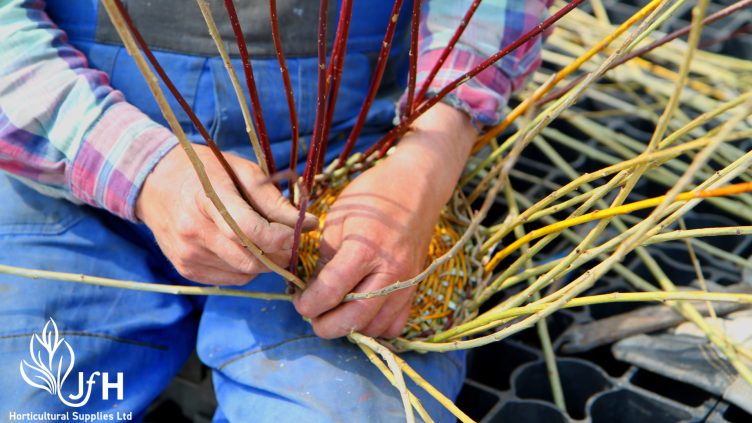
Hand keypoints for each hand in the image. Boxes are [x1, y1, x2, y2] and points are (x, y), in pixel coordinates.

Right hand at [135, 144, 316, 285]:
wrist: (153, 182)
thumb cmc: (204, 171)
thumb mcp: (242, 172)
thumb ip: (274, 201)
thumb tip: (309, 224)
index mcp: (209, 199)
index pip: (250, 231)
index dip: (280, 237)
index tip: (296, 232)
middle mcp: (194, 231)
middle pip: (250, 258)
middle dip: (278, 254)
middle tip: (289, 241)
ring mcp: (187, 254)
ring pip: (243, 273)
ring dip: (264, 262)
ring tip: (266, 242)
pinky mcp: (185, 269)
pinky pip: (229, 279)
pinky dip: (245, 268)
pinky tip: (242, 249)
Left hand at [293, 103, 478, 338]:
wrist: (417, 186)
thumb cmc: (373, 196)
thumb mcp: (338, 219)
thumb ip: (324, 259)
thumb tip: (311, 290)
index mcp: (365, 250)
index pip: (331, 292)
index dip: (308, 303)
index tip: (298, 300)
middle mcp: (390, 273)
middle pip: (354, 319)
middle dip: (325, 325)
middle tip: (312, 314)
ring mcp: (407, 283)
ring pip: (375, 327)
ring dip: (350, 327)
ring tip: (335, 310)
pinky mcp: (415, 288)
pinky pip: (395, 324)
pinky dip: (375, 326)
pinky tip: (360, 311)